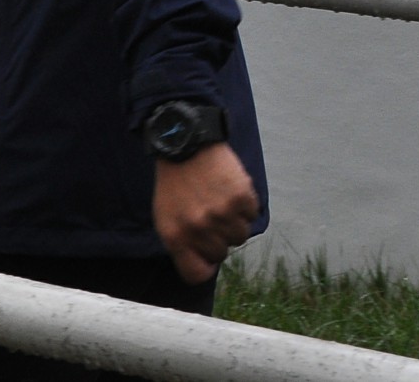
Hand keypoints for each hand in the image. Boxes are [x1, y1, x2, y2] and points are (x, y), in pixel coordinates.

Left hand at [153, 142, 258, 284]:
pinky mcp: (240, 196)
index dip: (205, 267)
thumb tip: (204, 263)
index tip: (208, 257)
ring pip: (240, 236)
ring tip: (224, 203)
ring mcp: (221, 213)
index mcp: (176, 237)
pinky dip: (247, 206)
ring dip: (235, 222)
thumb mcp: (165, 218)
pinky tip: (233, 191)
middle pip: (222, 254)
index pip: (196, 274)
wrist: (186, 144)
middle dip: (220, 239)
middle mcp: (198, 228)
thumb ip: (182, 244)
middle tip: (214, 218)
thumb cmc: (175, 183)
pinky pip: (252, 215)